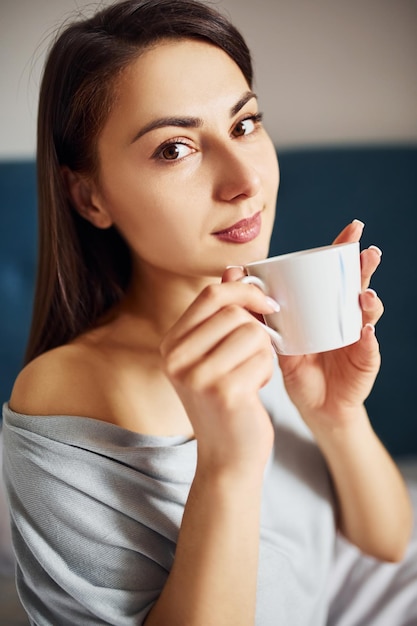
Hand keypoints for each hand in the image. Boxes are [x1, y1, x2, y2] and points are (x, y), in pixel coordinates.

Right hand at [160, 279, 276, 475]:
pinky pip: (263, 356)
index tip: (266, 304)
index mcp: (171, 345)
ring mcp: (197, 376)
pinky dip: (267, 370)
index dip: (244, 290)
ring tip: (252, 374)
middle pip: (234, 311)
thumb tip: (234, 268)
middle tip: (257, 352)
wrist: (228, 455)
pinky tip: (255, 389)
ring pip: (252, 332)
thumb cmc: (226, 401)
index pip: (211, 295)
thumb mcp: (216, 354)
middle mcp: (176, 359)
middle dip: (257, 328)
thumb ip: (223, 314)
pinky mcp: (224, 392)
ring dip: (263, 352)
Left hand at [277, 219, 383, 430]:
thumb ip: (259, 307)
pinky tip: (366, 332)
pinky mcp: (364, 361)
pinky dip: (368, 339)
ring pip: (369, 313)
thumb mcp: (276, 335)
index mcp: (327, 306)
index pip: (337, 272)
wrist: (314, 405)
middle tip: (368, 252)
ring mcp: (358, 337)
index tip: (353, 228)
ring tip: (366, 294)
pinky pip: (368, 349)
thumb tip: (233, 272)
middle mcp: (346, 316)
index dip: (345, 251)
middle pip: (358, 285)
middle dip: (365, 267)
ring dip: (370, 301)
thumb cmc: (298, 367)